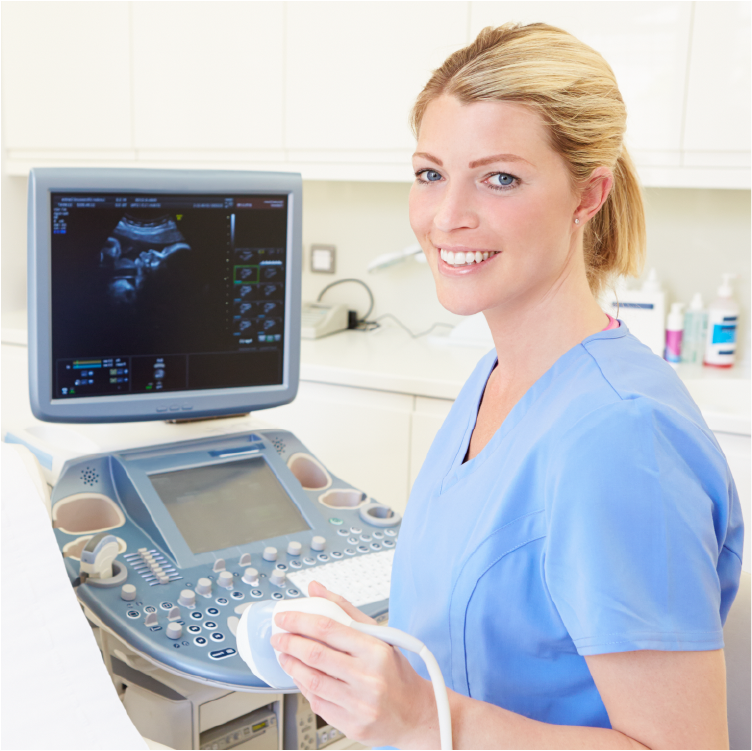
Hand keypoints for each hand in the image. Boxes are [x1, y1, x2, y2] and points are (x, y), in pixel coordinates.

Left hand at [270, 581, 439, 748]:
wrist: (414, 713)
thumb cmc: (395, 671)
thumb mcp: (379, 635)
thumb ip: (345, 610)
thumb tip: (317, 589)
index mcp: (376, 650)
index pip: (329, 628)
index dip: (300, 620)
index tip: (285, 617)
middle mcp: (368, 677)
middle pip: (316, 654)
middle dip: (290, 643)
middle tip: (279, 637)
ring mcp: (359, 704)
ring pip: (312, 680)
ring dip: (292, 665)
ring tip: (286, 656)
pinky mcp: (352, 725)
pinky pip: (318, 703)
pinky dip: (304, 687)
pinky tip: (301, 677)